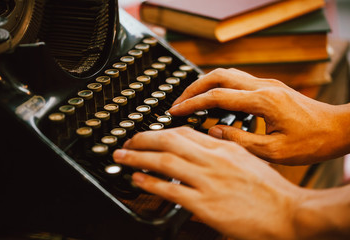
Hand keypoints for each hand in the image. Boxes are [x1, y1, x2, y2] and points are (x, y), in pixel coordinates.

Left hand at [113, 127, 298, 238]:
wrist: (290, 213)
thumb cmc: (271, 190)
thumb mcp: (248, 159)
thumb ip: (226, 148)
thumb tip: (208, 139)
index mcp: (224, 148)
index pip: (185, 132)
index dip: (161, 131)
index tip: (148, 135)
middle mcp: (214, 161)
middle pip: (169, 141)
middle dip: (143, 139)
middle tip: (126, 141)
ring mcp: (208, 182)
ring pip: (165, 162)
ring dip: (138, 157)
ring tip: (122, 156)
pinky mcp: (206, 204)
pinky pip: (171, 190)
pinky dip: (151, 182)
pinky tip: (137, 178)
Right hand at [169, 68, 349, 164]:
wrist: (338, 129)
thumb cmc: (312, 142)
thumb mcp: (274, 151)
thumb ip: (239, 141)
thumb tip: (212, 132)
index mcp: (263, 101)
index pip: (217, 96)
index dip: (192, 103)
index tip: (176, 110)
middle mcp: (263, 86)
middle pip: (218, 76)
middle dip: (194, 87)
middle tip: (179, 102)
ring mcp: (267, 84)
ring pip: (227, 74)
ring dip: (206, 85)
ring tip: (191, 101)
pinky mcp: (269, 87)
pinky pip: (237, 81)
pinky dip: (219, 88)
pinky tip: (214, 102)